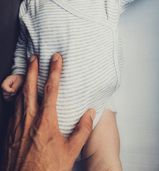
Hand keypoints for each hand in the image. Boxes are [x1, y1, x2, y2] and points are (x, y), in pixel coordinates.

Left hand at [2, 53, 94, 170]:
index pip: (51, 89)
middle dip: (33, 69)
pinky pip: (13, 107)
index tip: (56, 59)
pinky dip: (16, 95)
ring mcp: (17, 124)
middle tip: (34, 56)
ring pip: (19, 95)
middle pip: (30, 87)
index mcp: (46, 121)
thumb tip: (91, 113)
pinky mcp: (10, 131)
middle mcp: (29, 118)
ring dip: (24, 80)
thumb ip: (82, 130)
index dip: (54, 71)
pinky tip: (18, 94)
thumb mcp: (70, 151)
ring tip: (26, 69)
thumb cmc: (47, 168)